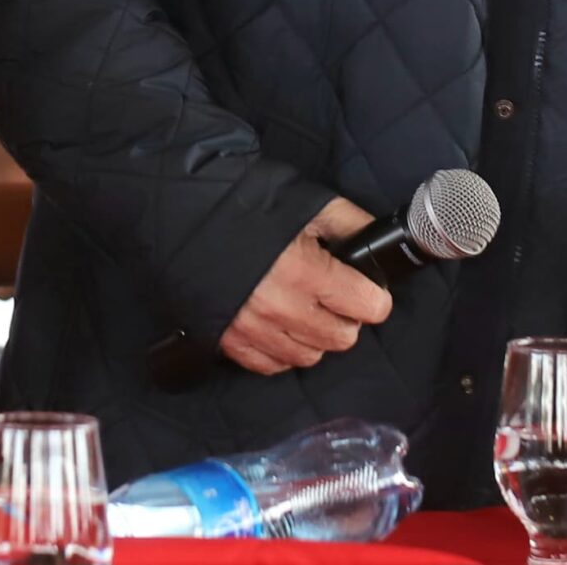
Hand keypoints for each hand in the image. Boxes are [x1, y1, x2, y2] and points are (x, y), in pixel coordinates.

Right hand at [219, 198, 391, 375]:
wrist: (184, 212)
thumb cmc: (247, 202)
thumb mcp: (308, 202)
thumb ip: (351, 224)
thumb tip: (381, 242)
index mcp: (304, 271)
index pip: (368, 307)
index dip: (374, 296)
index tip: (368, 288)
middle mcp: (280, 307)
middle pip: (342, 338)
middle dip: (347, 316)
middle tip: (335, 294)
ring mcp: (252, 329)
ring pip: (310, 356)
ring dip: (315, 335)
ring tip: (305, 307)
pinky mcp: (229, 341)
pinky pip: (273, 365)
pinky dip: (283, 349)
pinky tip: (280, 324)